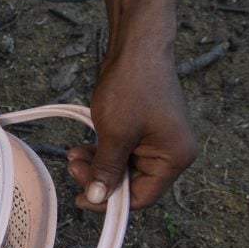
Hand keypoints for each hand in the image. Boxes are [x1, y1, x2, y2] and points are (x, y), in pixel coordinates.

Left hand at [67, 52, 197, 211]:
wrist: (137, 45)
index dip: (110, 202)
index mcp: (175, 158)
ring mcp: (159, 141)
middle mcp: (173, 153)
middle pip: (132, 184)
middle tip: (73, 167)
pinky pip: (122, 152)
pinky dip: (102, 152)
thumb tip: (98, 198)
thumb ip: (107, 170)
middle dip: (99, 179)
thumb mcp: (115, 134)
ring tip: (73, 154)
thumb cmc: (133, 86)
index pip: (142, 198)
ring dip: (96, 165)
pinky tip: (81, 147)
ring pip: (123, 168)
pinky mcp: (145, 130)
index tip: (81, 198)